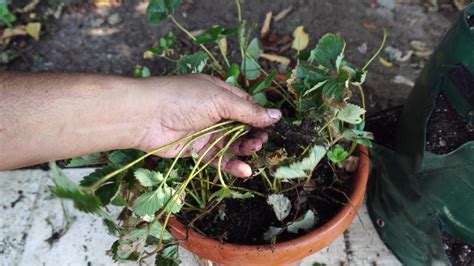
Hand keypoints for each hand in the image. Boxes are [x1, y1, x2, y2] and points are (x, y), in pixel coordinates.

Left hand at [137, 74, 281, 177]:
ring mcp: (205, 132)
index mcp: (220, 93)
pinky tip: (244, 170)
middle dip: (253, 134)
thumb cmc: (182, 99)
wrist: (145, 116)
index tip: (271, 127)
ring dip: (244, 149)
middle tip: (260, 142)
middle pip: (241, 126)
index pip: (246, 105)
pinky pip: (218, 158)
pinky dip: (231, 165)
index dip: (259, 116)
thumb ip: (248, 111)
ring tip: (252, 151)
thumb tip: (276, 116)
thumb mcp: (219, 100)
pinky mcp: (197, 150)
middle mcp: (214, 112)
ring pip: (231, 144)